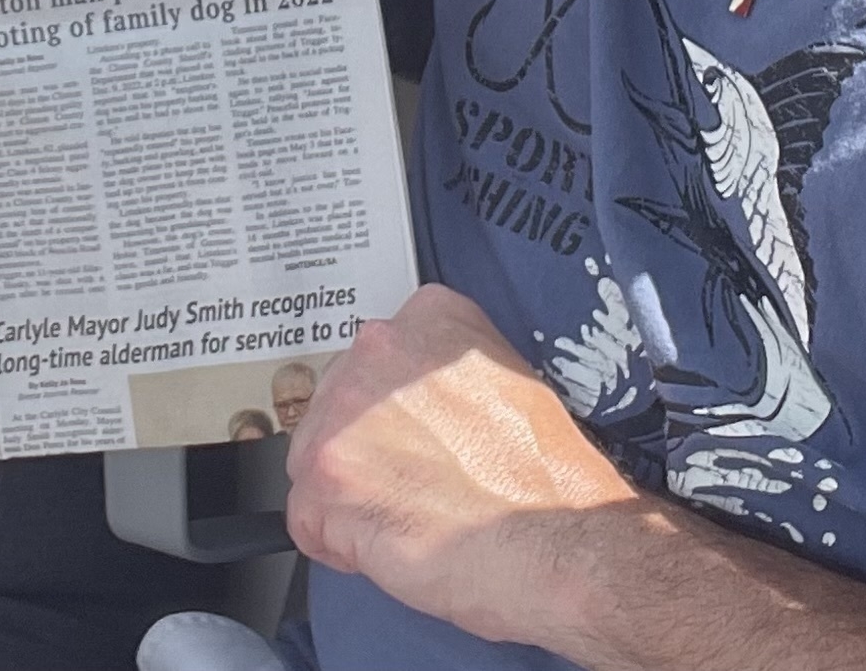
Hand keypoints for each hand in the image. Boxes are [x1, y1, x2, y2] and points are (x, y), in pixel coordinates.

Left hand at [286, 285, 642, 648]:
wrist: (560, 545)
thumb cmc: (549, 483)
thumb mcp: (509, 381)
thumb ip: (444, 373)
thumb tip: (411, 404)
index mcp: (429, 318)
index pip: (373, 361)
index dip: (390, 414)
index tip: (412, 439)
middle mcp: (380, 351)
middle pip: (334, 408)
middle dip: (362, 453)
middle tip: (414, 486)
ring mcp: (347, 413)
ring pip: (313, 461)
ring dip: (349, 498)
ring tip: (408, 519)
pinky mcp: (328, 479)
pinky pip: (305, 519)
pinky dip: (339, 546)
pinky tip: (388, 547)